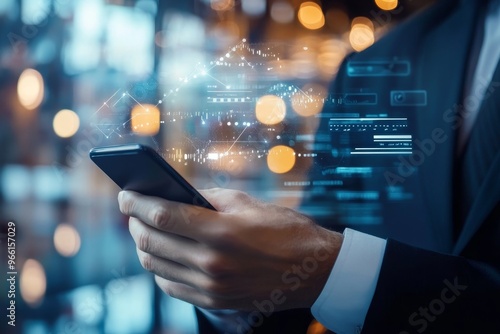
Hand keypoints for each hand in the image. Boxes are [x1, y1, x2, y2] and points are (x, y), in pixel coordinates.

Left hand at [118, 188, 342, 311]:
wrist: (313, 271)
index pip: (163, 215)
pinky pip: (171, 287)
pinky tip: (163, 255)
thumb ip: (205, 199)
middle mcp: (212, 263)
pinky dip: (160, 269)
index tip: (125, 195)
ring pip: (156, 266)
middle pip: (152, 241)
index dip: (137, 203)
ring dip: (144, 246)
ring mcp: (212, 287)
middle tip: (133, 211)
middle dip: (135, 223)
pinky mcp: (214, 301)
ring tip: (145, 231)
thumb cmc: (284, 230)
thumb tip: (174, 196)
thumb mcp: (246, 203)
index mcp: (221, 231)